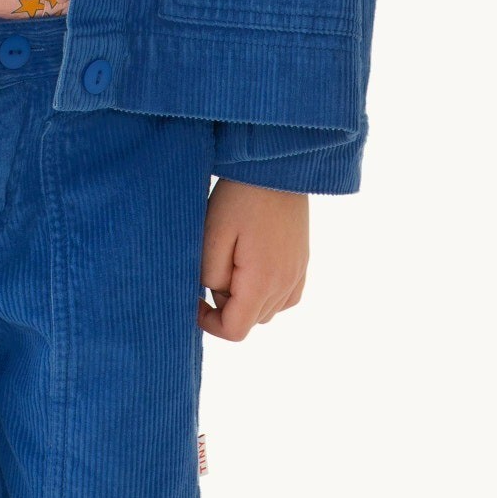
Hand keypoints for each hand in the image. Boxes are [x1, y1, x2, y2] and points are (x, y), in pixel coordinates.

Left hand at [198, 178, 308, 341]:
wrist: (276, 166)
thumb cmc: (239, 197)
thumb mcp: (212, 234)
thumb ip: (210, 275)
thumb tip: (214, 296)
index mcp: (262, 281)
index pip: (235, 330)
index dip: (209, 323)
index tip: (193, 298)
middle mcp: (286, 284)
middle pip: (251, 320)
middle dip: (226, 305)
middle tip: (212, 266)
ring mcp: (298, 273)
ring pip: (267, 310)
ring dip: (246, 298)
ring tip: (231, 260)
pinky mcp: (302, 262)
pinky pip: (284, 296)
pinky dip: (265, 291)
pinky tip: (251, 263)